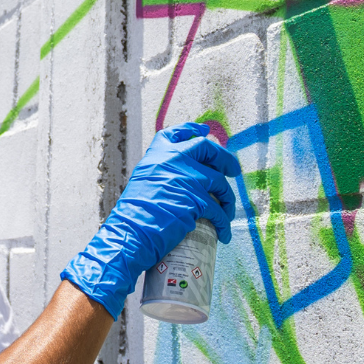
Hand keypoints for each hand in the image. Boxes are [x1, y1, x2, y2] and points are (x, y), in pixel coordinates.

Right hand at [62, 123, 240, 316]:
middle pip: (208, 148)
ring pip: (220, 182)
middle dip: (225, 159)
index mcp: (157, 155)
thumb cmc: (133, 215)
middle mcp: (172, 160)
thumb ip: (161, 173)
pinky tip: (224, 233)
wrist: (130, 234)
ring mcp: (186, 178)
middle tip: (233, 170)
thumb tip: (183, 176)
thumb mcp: (143, 181)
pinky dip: (224, 222)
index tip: (204, 130)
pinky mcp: (195, 201)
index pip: (177, 133)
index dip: (192, 129)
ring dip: (228, 198)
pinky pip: (218, 209)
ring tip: (227, 212)